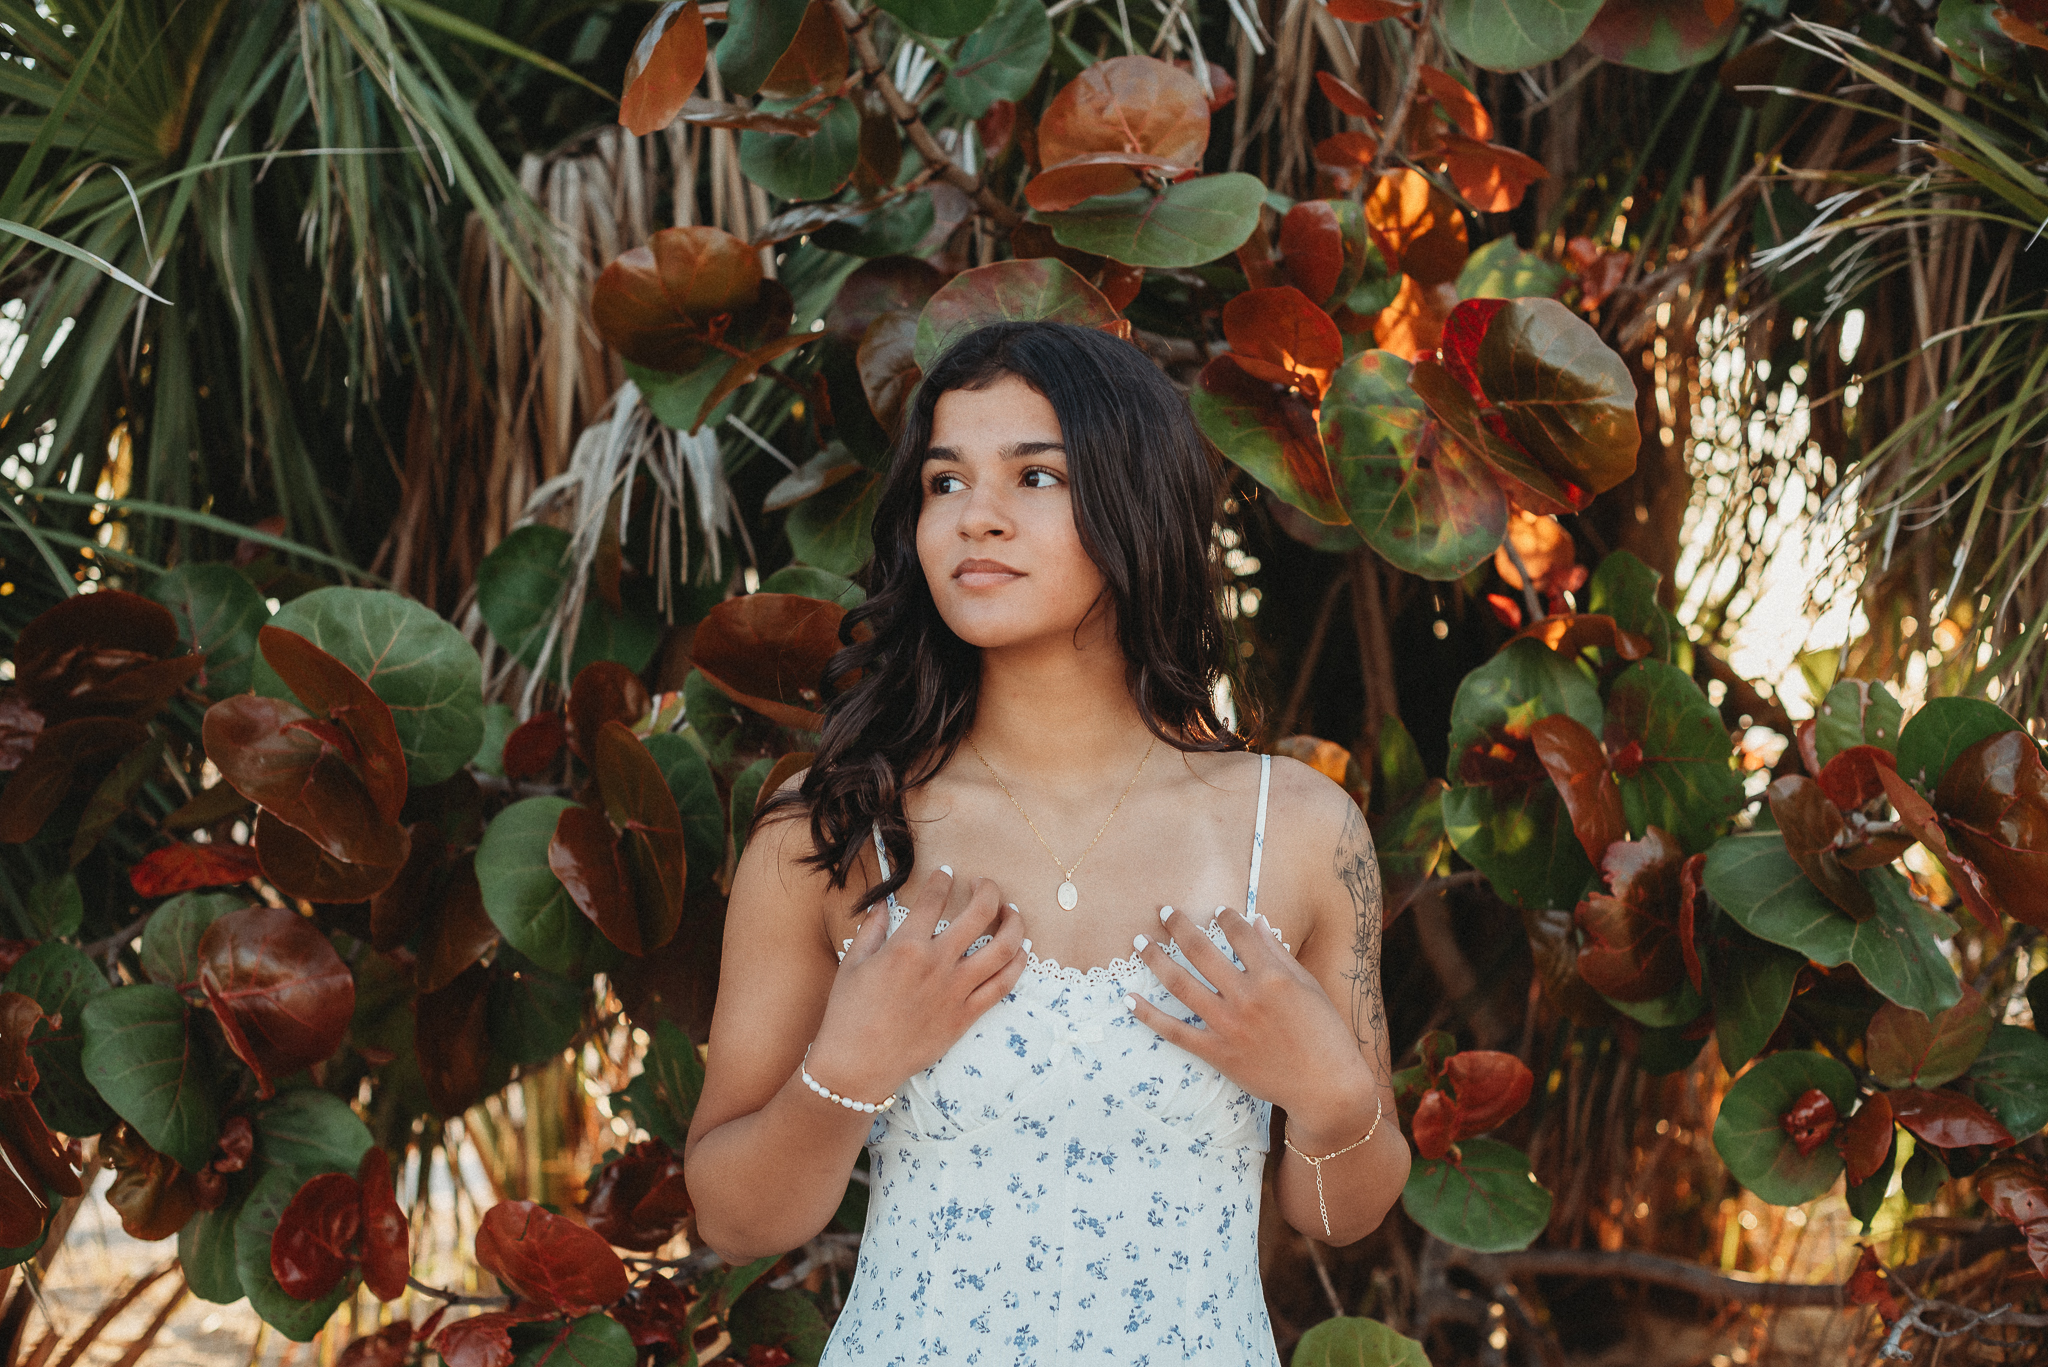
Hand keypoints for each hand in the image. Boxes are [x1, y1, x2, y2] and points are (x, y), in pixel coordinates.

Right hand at [807, 866, 1028, 1099]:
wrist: (858, 1064)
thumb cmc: (848, 1014)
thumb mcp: (852, 964)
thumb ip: (871, 929)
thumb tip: (881, 905)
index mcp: (906, 947)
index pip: (934, 899)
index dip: (942, 879)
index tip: (946, 872)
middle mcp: (937, 964)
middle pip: (979, 913)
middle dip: (988, 890)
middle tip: (985, 884)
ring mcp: (956, 990)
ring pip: (1003, 948)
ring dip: (1014, 923)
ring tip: (1011, 912)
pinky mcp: (966, 1015)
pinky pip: (1003, 985)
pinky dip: (1017, 964)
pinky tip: (1020, 951)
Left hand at [1126, 905, 1374, 1124]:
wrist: (1326, 1086)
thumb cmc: (1325, 1034)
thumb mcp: (1308, 987)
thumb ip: (1278, 954)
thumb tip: (1256, 921)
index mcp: (1272, 976)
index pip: (1239, 933)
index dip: (1225, 916)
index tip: (1216, 910)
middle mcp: (1246, 997)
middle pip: (1201, 950)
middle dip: (1178, 925)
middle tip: (1163, 911)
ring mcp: (1228, 1025)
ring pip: (1180, 984)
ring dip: (1155, 958)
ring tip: (1139, 941)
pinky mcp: (1217, 1053)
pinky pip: (1174, 1031)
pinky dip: (1148, 1015)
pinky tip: (1128, 998)